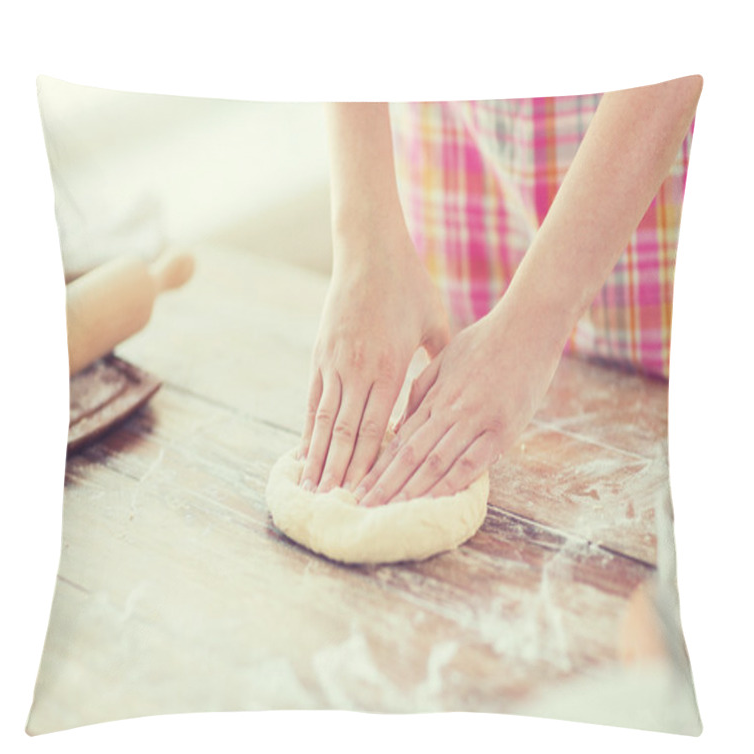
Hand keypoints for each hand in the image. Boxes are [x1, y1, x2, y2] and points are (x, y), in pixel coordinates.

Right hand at [300, 235, 448, 494]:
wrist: (368, 250)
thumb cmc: (408, 285)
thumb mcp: (434, 322)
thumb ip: (438, 361)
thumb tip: (447, 394)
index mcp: (389, 365)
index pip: (376, 427)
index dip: (369, 464)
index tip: (364, 492)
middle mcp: (357, 368)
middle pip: (346, 432)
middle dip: (339, 471)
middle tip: (331, 503)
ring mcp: (334, 361)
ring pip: (324, 419)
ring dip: (318, 455)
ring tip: (311, 486)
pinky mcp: (320, 353)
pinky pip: (313, 399)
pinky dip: (309, 428)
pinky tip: (306, 448)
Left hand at [355, 295, 566, 505]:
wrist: (529, 326)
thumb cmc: (487, 341)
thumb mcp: (447, 358)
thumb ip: (423, 390)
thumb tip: (401, 425)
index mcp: (435, 395)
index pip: (400, 439)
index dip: (377, 466)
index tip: (358, 486)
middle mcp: (450, 411)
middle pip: (410, 455)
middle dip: (385, 484)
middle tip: (362, 507)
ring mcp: (476, 421)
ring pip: (435, 462)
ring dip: (411, 490)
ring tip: (388, 511)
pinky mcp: (503, 430)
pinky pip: (472, 463)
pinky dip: (451, 484)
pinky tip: (434, 503)